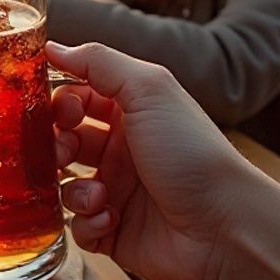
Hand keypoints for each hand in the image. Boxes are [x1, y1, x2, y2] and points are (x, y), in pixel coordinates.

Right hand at [47, 42, 279, 279]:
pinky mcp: (115, 232)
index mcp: (131, 114)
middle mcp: (122, 151)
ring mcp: (118, 192)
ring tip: (98, 194)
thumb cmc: (192, 152)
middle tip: (64, 152)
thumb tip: (53, 47)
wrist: (225, 226)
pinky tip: (111, 219)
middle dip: (55, 146)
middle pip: (64, 141)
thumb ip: (99, 62)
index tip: (59, 112)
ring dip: (73, 189)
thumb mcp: (149, 90)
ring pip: (66, 186)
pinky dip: (87, 223)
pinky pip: (79, 227)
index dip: (60, 102)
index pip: (78, 98)